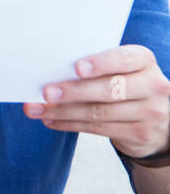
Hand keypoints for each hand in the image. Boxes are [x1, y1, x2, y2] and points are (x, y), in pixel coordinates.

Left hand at [24, 44, 169, 159]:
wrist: (156, 118)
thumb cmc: (124, 83)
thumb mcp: (120, 69)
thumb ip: (96, 67)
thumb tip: (51, 71)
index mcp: (144, 61)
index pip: (123, 59)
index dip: (101, 63)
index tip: (77, 68)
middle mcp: (153, 85)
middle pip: (109, 89)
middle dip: (73, 91)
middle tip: (47, 92)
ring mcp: (150, 112)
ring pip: (99, 113)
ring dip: (63, 112)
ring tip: (38, 109)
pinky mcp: (141, 134)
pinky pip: (98, 129)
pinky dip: (70, 124)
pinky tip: (51, 121)